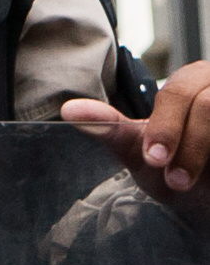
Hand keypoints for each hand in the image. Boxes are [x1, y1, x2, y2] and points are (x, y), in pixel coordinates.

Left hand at [62, 59, 209, 203]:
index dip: (166, 127)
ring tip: (190, 184)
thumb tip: (68, 110)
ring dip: (205, 151)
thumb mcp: (142, 154)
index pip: (179, 92)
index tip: (154, 160)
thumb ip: (112, 129)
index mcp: (193, 80)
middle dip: (190, 144)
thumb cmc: (177, 170)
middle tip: (176, 180)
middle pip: (209, 103)